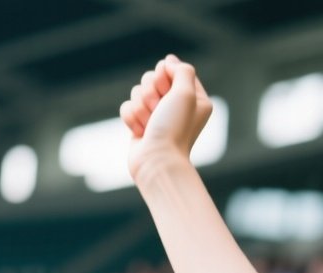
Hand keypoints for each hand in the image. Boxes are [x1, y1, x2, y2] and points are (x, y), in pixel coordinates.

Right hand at [121, 55, 213, 183]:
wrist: (156, 160)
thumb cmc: (174, 128)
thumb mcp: (186, 94)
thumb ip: (181, 71)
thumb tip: (169, 61)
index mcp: (195, 98)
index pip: (173, 69)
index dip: (165, 76)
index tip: (167, 91)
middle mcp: (177, 105)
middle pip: (151, 78)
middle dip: (150, 92)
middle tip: (158, 109)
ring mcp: (158, 115)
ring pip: (137, 92)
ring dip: (141, 107)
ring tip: (150, 124)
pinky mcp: (141, 123)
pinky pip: (127, 106)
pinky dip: (131, 118)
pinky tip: (141, 132)